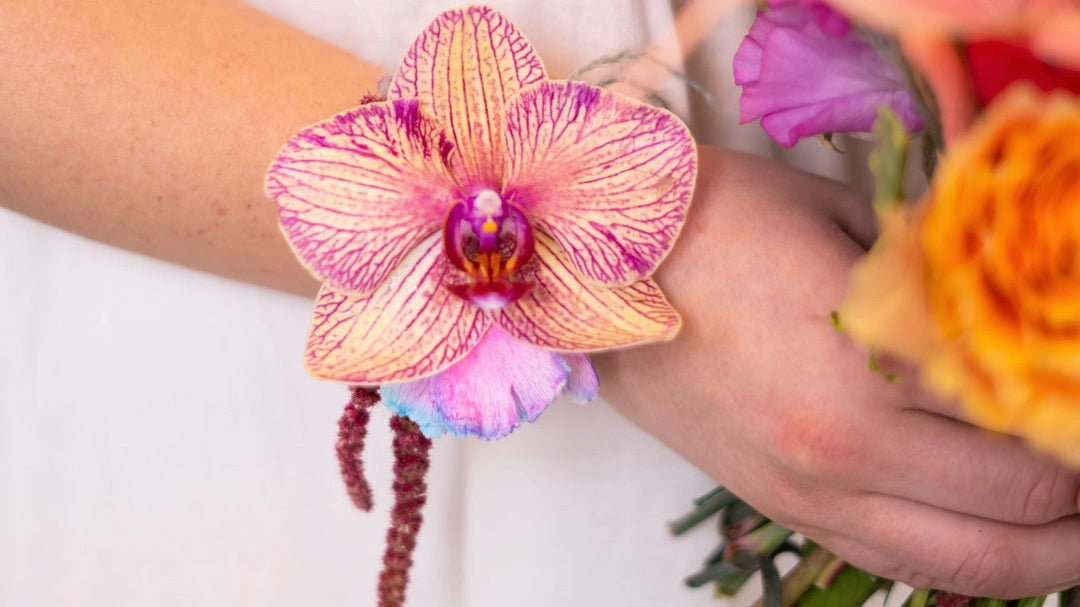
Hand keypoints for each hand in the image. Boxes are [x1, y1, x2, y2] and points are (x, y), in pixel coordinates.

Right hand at [594, 146, 1079, 597]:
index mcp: (868, 366)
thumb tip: (1014, 316)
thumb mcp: (847, 222)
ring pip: (960, 564)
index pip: (1029, 420)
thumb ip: (940, 277)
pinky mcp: (779, 507)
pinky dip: (962, 565)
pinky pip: (890, 562)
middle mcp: (842, 452)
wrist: (601, 271)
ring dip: (1044, 556)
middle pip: (1016, 510)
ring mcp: (806, 493)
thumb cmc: (720, 224)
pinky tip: (996, 545)